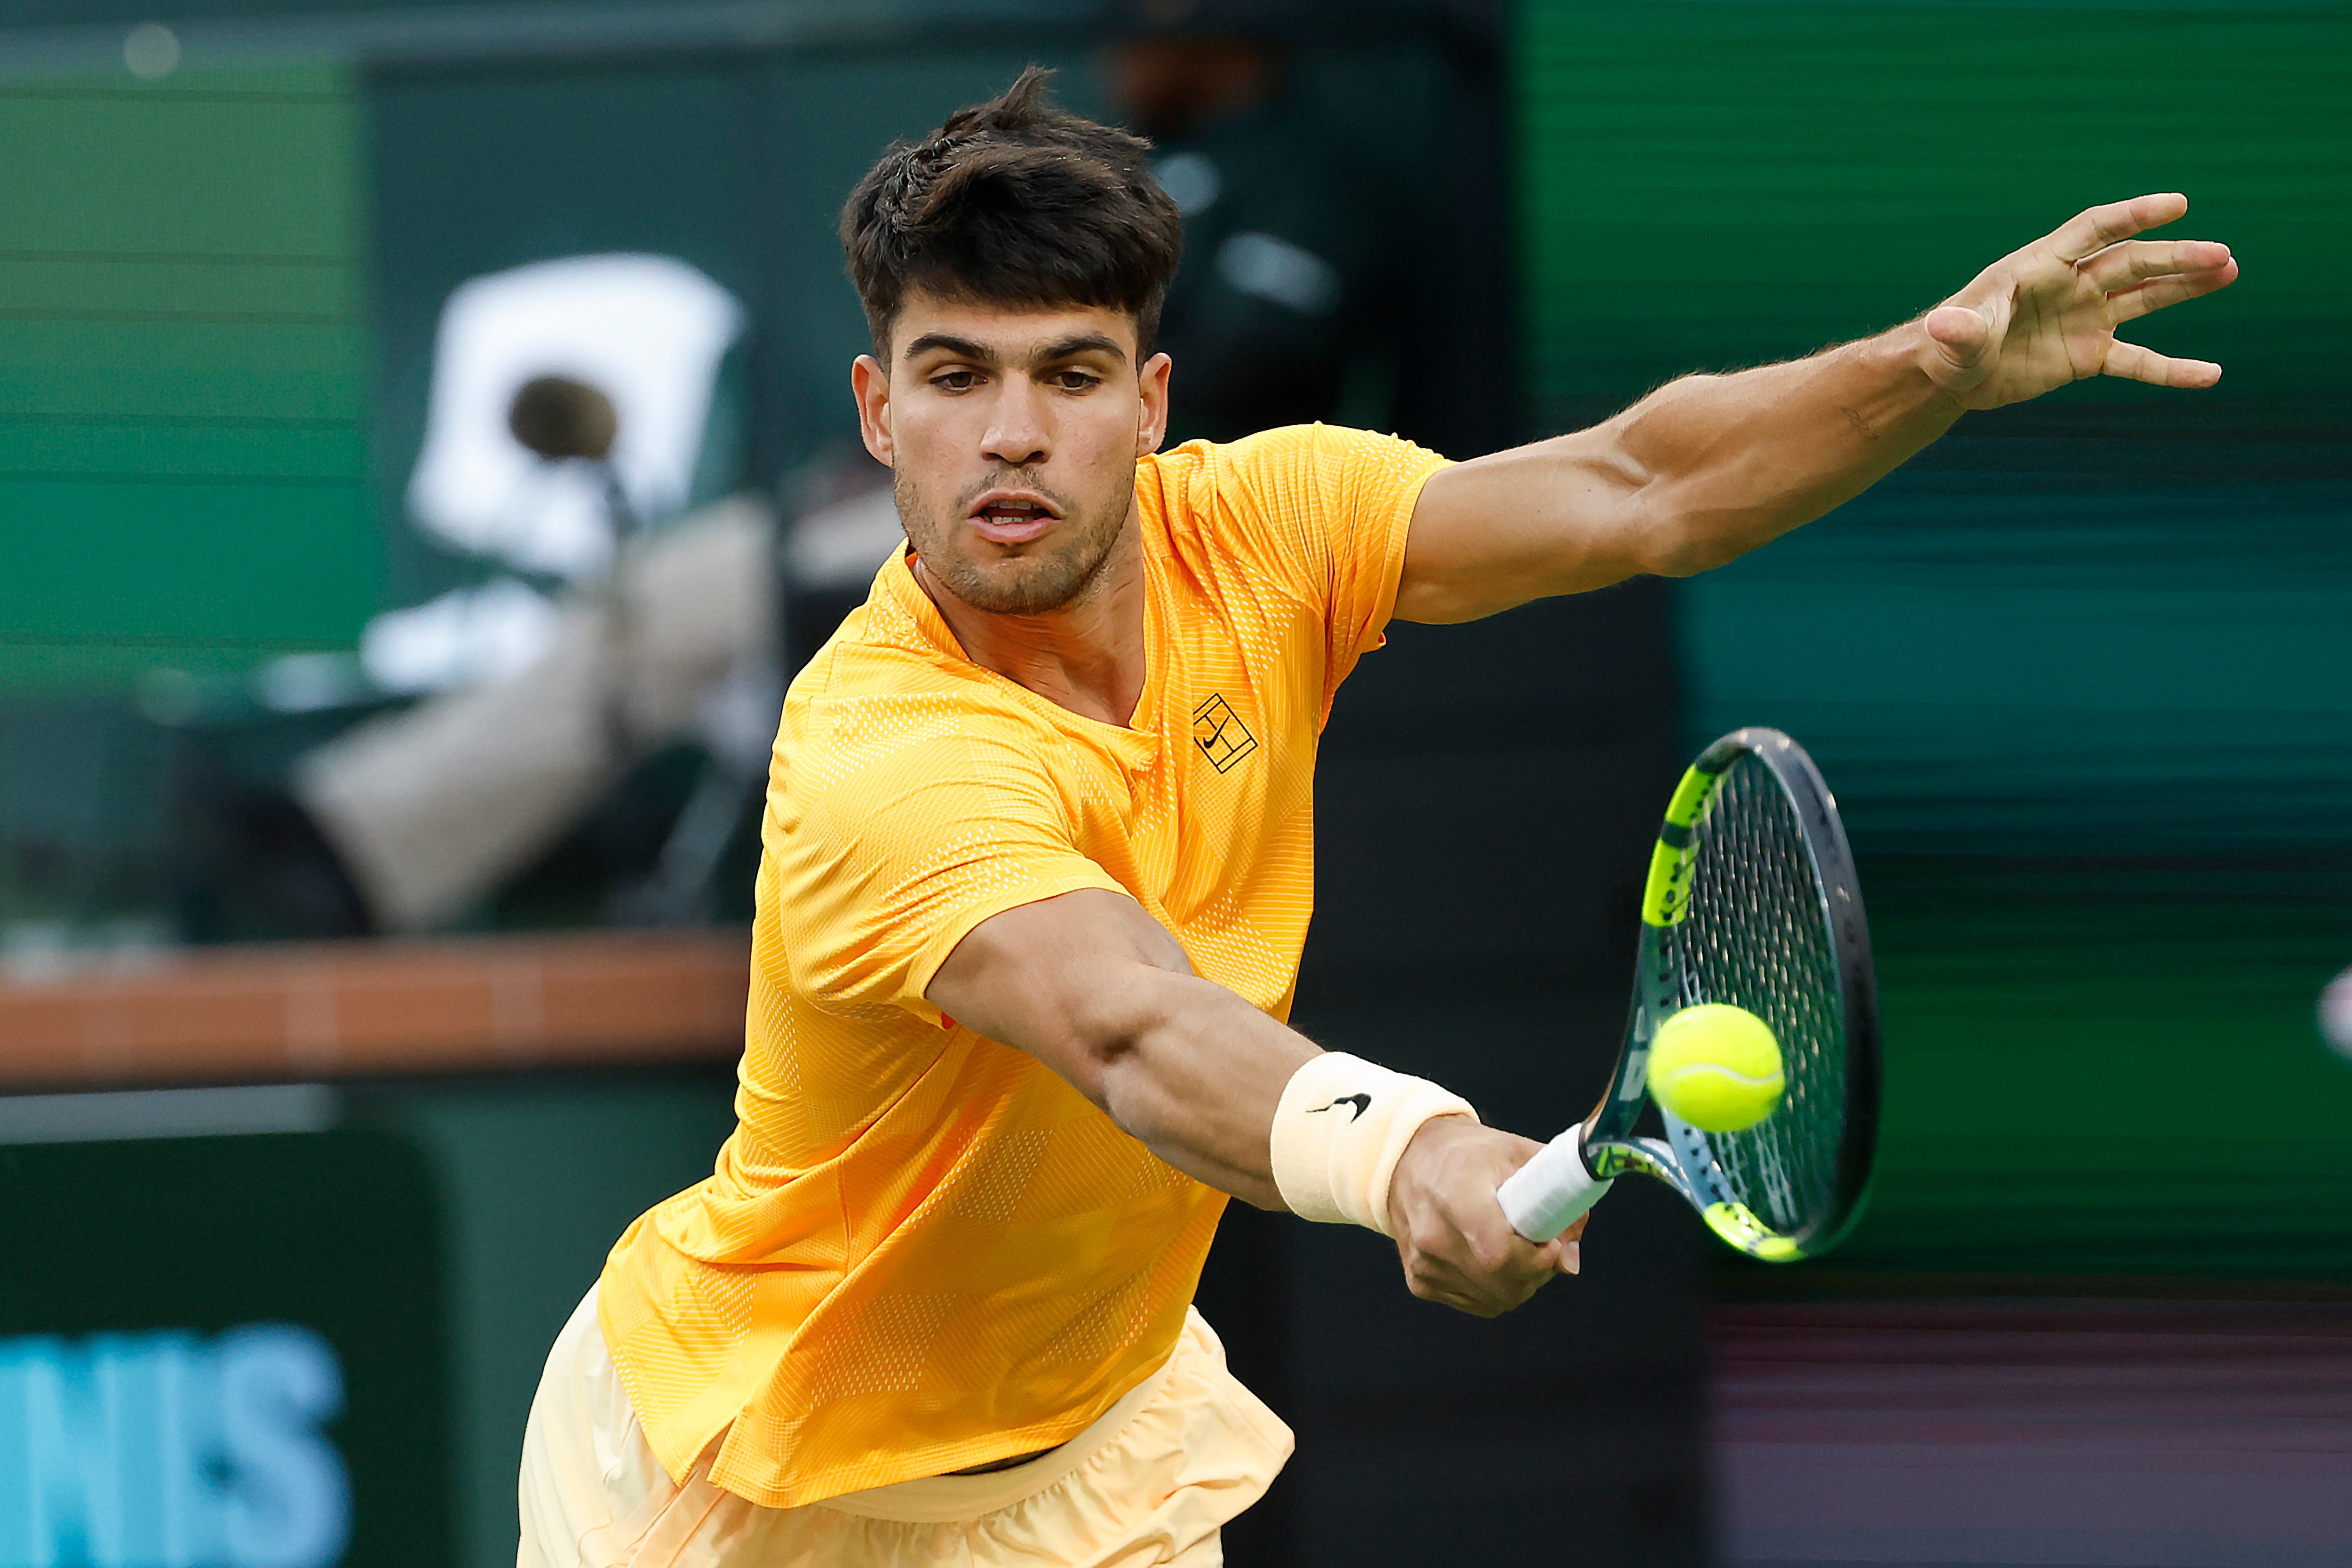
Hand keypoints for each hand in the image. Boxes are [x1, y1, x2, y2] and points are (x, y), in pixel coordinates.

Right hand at [1385, 1117, 1584, 1317]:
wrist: (1410, 1157)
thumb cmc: (1468, 1154)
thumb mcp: (1519, 1155)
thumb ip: (1556, 1200)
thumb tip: (1570, 1260)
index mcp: (1455, 1195)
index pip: (1499, 1254)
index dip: (1537, 1258)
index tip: (1551, 1242)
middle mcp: (1433, 1236)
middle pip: (1505, 1285)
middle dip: (1537, 1271)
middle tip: (1539, 1244)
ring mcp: (1424, 1265)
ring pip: (1497, 1301)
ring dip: (1519, 1282)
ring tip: (1515, 1246)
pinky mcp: (1420, 1282)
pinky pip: (1478, 1303)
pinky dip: (1495, 1288)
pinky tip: (1489, 1256)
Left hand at [1920, 193, 2237, 411]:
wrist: (1953, 375)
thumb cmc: (1950, 345)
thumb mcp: (1955, 337)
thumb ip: (1962, 329)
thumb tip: (1945, 324)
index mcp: (2042, 266)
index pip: (2094, 230)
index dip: (2134, 215)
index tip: (2178, 204)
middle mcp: (2071, 285)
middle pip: (2131, 263)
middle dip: (2175, 259)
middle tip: (2221, 255)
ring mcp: (2085, 318)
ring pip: (2145, 297)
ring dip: (2185, 286)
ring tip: (2228, 271)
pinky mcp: (2089, 355)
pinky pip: (2138, 362)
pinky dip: (2171, 369)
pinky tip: (2209, 375)